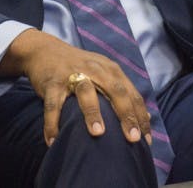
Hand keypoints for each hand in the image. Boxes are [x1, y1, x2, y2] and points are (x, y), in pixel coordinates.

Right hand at [0, 29, 152, 145]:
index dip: (140, 116)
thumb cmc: (79, 67)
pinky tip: (53, 141)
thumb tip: (145, 118)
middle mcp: (95, 70)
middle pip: (115, 91)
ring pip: (86, 93)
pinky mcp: (52, 82)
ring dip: (93, 113)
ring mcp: (73, 74)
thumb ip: (123, 92)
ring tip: (98, 134)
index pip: (131, 94)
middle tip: (133, 138)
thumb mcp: (104, 73)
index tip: (146, 140)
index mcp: (111, 70)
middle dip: (126, 115)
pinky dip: (52, 123)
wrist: (45, 50)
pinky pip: (53, 104)